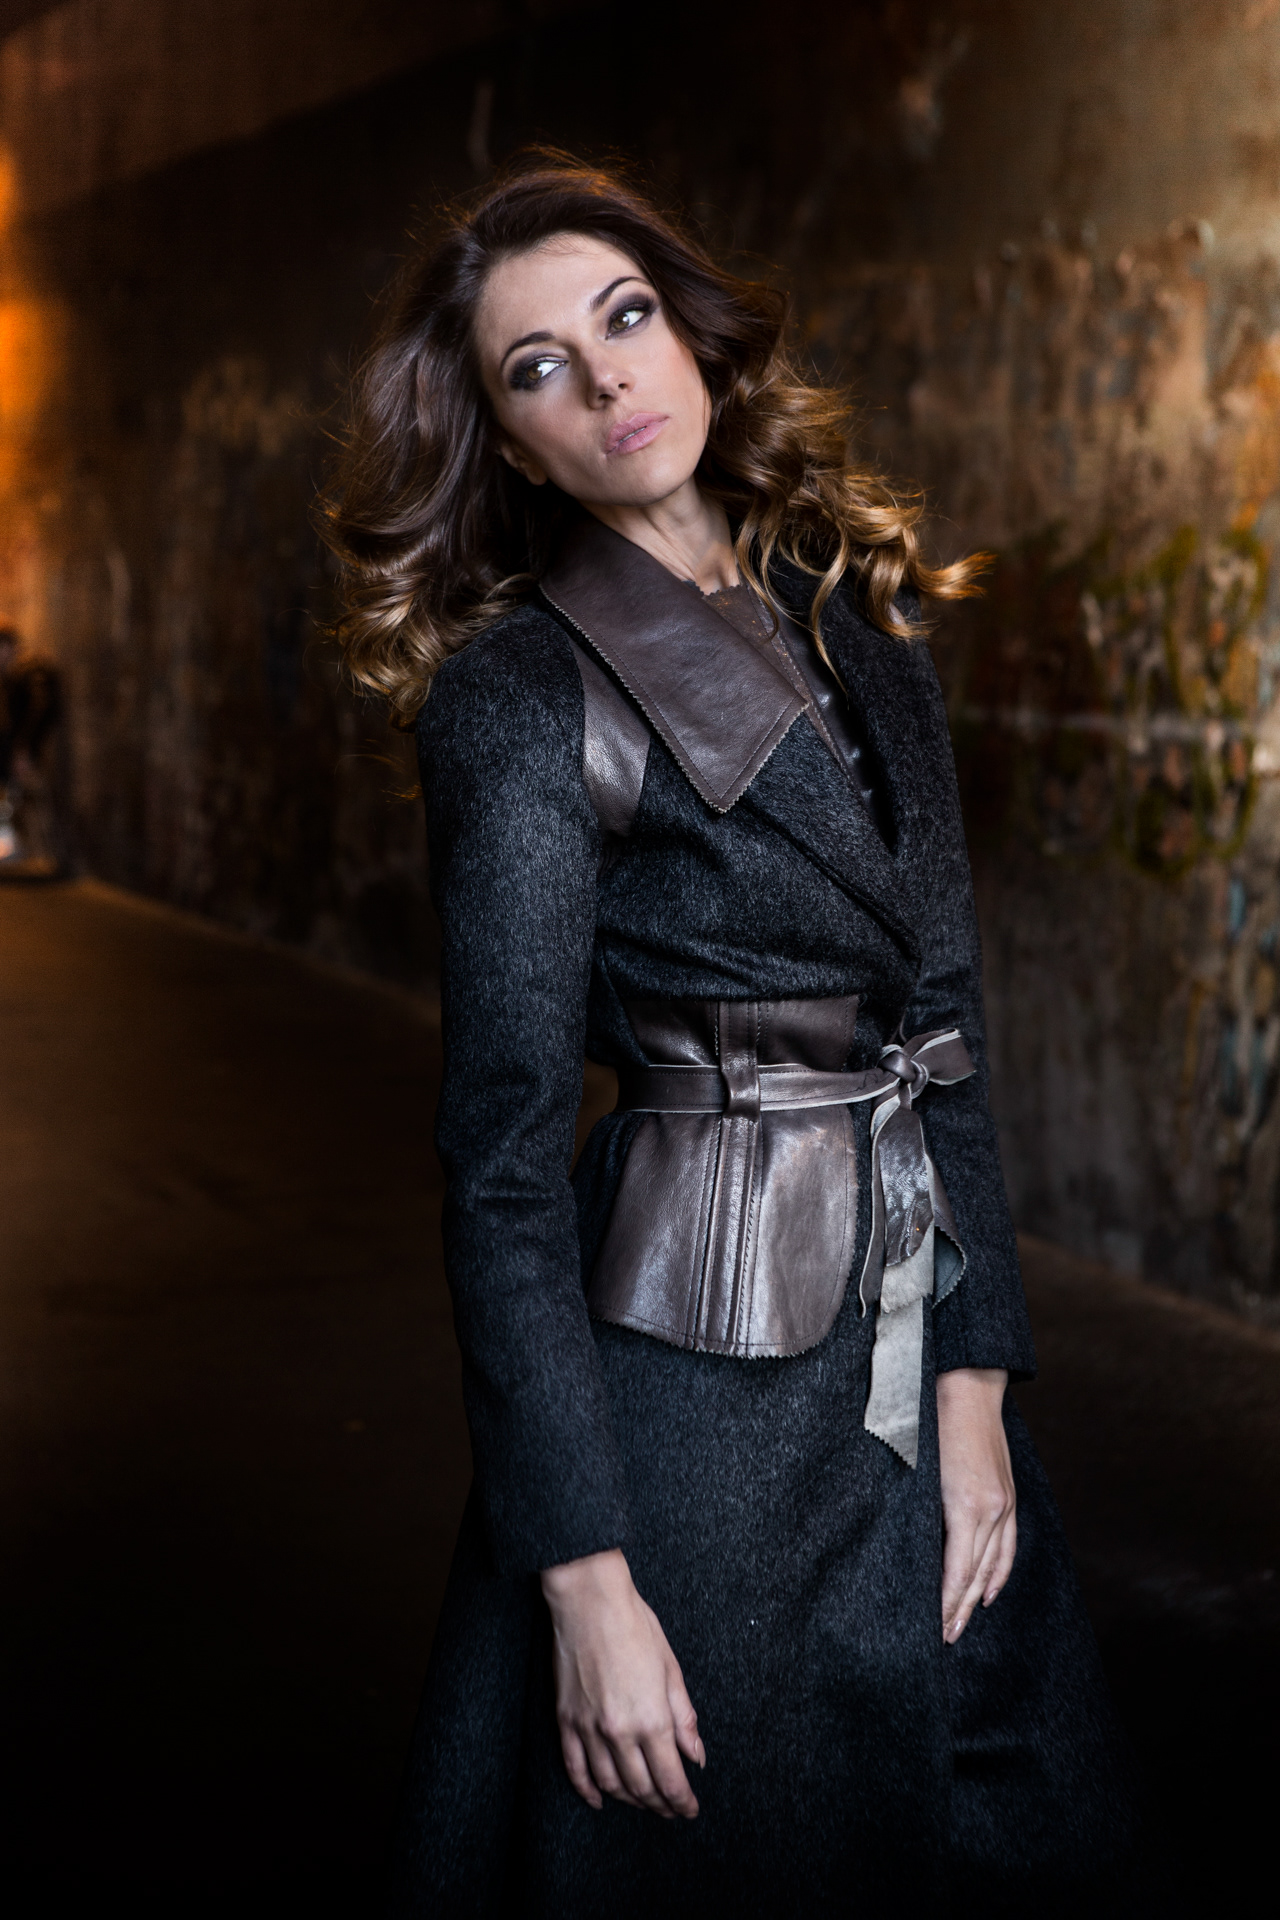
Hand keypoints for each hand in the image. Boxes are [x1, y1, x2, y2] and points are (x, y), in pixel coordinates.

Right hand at [540, 1547, 703, 1818]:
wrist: (589, 1601)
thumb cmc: (635, 1626)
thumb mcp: (671, 1669)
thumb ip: (684, 1718)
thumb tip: (696, 1756)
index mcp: (652, 1718)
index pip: (670, 1779)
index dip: (682, 1801)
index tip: (689, 1810)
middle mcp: (620, 1731)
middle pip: (641, 1787)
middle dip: (659, 1804)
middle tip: (670, 1810)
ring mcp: (589, 1728)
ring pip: (609, 1783)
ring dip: (628, 1799)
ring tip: (642, 1802)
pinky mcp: (566, 1720)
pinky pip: (575, 1767)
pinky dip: (587, 1790)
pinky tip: (599, 1799)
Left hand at [936, 1367, 1015, 1643]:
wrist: (968, 1386)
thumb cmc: (930, 1421)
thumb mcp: (918, 1469)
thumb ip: (920, 1513)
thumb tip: (910, 1552)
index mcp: (965, 1504)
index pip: (957, 1571)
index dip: (946, 1604)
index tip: (934, 1629)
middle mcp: (991, 1509)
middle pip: (977, 1575)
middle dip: (960, 1610)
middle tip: (944, 1638)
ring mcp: (1004, 1503)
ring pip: (995, 1565)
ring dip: (978, 1598)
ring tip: (961, 1624)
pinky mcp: (1008, 1496)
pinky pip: (1008, 1545)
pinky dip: (1000, 1573)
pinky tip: (989, 1591)